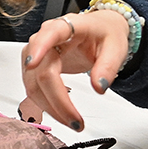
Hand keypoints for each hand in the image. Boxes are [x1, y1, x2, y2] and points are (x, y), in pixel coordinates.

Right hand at [19, 10, 129, 130]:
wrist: (100, 30)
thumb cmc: (104, 34)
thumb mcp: (115, 47)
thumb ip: (108, 66)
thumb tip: (99, 86)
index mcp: (67, 26)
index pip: (49, 34)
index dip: (38, 49)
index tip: (32, 64)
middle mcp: (45, 38)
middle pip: (42, 71)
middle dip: (57, 100)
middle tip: (76, 121)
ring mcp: (35, 52)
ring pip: (33, 84)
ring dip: (50, 107)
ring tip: (72, 121)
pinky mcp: (34, 67)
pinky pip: (34, 89)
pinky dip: (46, 104)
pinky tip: (61, 113)